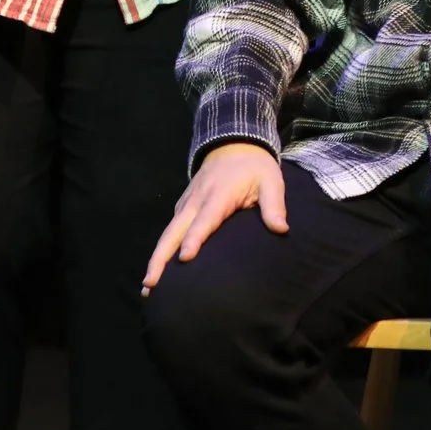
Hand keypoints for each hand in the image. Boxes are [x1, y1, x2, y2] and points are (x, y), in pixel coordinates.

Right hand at [142, 142, 285, 292]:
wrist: (234, 143)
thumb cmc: (255, 168)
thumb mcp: (271, 181)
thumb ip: (274, 205)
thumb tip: (281, 229)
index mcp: (218, 195)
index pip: (205, 220)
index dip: (194, 239)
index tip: (185, 259)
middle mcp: (196, 201)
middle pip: (174, 231)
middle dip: (160, 258)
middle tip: (150, 284)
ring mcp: (186, 204)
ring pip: (167, 233)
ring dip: (156, 258)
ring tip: (148, 286)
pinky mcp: (182, 207)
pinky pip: (170, 230)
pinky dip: (161, 250)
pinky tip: (158, 271)